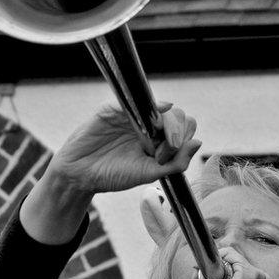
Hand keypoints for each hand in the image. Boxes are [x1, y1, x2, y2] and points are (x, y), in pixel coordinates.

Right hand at [48, 102, 200, 195]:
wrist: (80, 175)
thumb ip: (176, 162)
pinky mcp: (114, 110)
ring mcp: (133, 117)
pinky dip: (149, 104)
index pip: (184, 130)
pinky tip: (160, 110)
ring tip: (153, 143)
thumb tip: (198, 143)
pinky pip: (134, 102)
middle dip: (177, 132)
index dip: (183, 140)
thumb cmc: (113, 175)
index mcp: (159, 141)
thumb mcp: (149, 173)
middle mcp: (149, 126)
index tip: (167, 157)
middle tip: (161, 152)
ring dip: (167, 122)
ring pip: (161, 108)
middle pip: (177, 117)